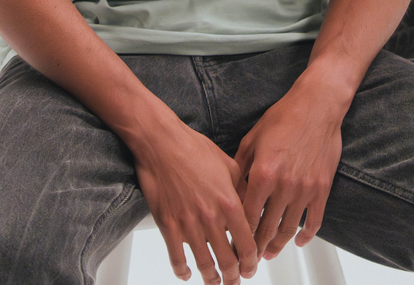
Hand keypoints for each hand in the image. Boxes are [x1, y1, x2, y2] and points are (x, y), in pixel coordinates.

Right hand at [132, 116, 257, 284]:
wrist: (162, 143)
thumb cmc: (193, 148)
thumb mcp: (228, 165)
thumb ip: (241, 189)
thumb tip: (250, 204)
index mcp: (228, 201)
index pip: (246, 242)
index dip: (251, 260)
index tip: (252, 266)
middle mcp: (210, 216)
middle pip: (227, 259)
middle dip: (233, 276)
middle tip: (235, 281)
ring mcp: (188, 223)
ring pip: (204, 263)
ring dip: (211, 278)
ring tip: (215, 283)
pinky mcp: (168, 224)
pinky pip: (176, 257)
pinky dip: (182, 270)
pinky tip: (186, 274)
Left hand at [234, 73, 344, 259]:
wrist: (318, 104)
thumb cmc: (285, 116)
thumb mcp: (252, 138)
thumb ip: (240, 167)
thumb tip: (230, 191)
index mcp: (262, 173)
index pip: (246, 216)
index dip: (238, 235)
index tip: (233, 244)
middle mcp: (283, 185)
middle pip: (266, 229)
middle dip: (255, 248)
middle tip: (249, 259)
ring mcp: (304, 189)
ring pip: (288, 229)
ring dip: (276, 246)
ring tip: (269, 254)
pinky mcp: (322, 189)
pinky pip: (314, 221)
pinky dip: (306, 236)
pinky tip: (298, 241)